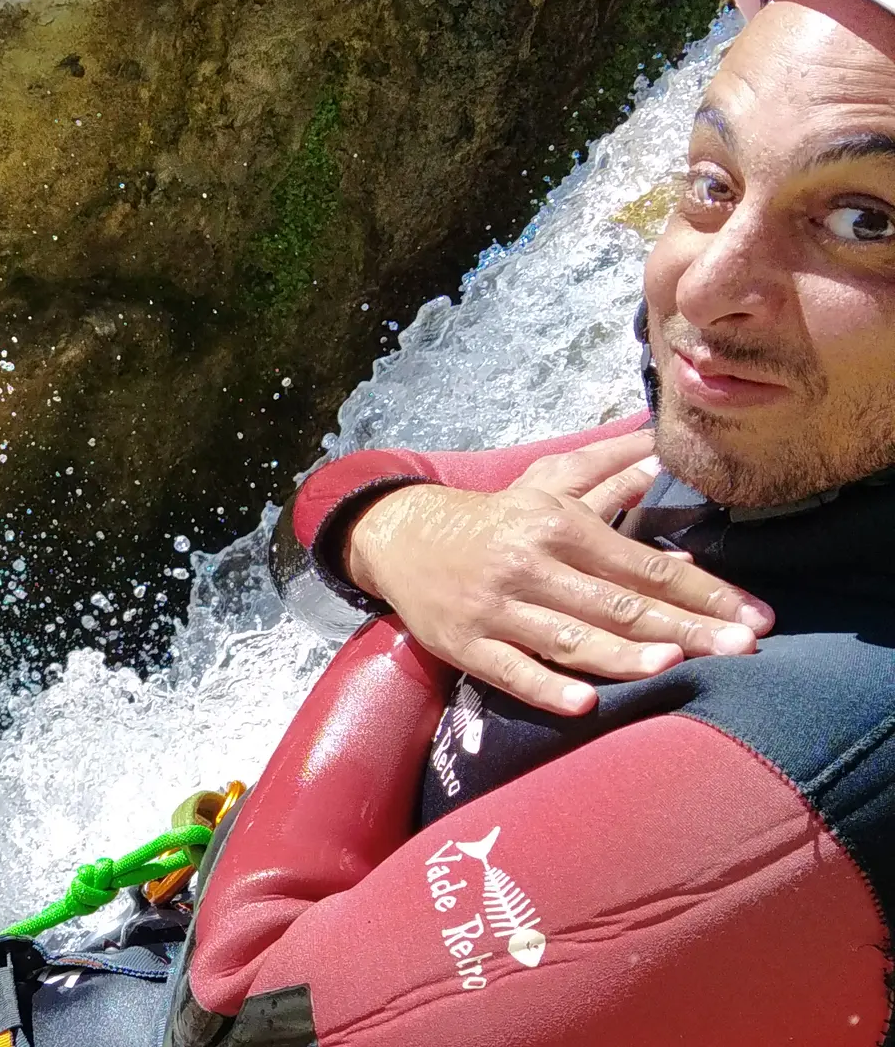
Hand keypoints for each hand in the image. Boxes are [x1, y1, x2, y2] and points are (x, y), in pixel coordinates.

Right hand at [344, 429, 774, 715]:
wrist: (401, 535)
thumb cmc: (492, 517)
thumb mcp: (546, 484)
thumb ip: (606, 471)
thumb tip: (661, 453)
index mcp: (557, 526)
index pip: (644, 565)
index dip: (703, 593)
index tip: (754, 617)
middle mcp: (531, 565)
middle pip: (617, 604)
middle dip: (683, 628)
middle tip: (741, 648)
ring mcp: (496, 608)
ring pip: (568, 637)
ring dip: (621, 655)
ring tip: (672, 666)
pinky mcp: (465, 644)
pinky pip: (510, 670)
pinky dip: (546, 686)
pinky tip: (583, 702)